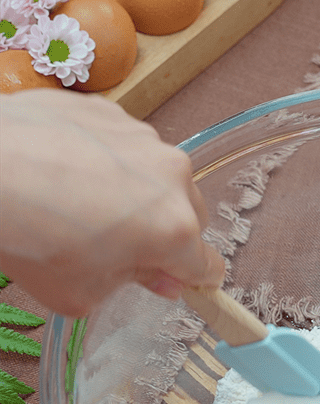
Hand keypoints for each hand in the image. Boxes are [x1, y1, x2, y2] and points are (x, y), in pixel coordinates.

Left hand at [0, 89, 224, 316]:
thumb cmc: (26, 238)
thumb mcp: (81, 292)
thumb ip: (133, 284)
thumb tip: (158, 277)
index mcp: (174, 230)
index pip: (207, 266)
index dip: (192, 279)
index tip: (177, 280)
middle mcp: (172, 177)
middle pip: (191, 217)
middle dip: (166, 233)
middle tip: (120, 245)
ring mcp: (143, 137)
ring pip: (160, 177)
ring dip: (139, 194)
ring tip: (85, 201)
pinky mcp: (111, 111)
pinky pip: (127, 146)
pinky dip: (110, 162)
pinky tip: (67, 170)